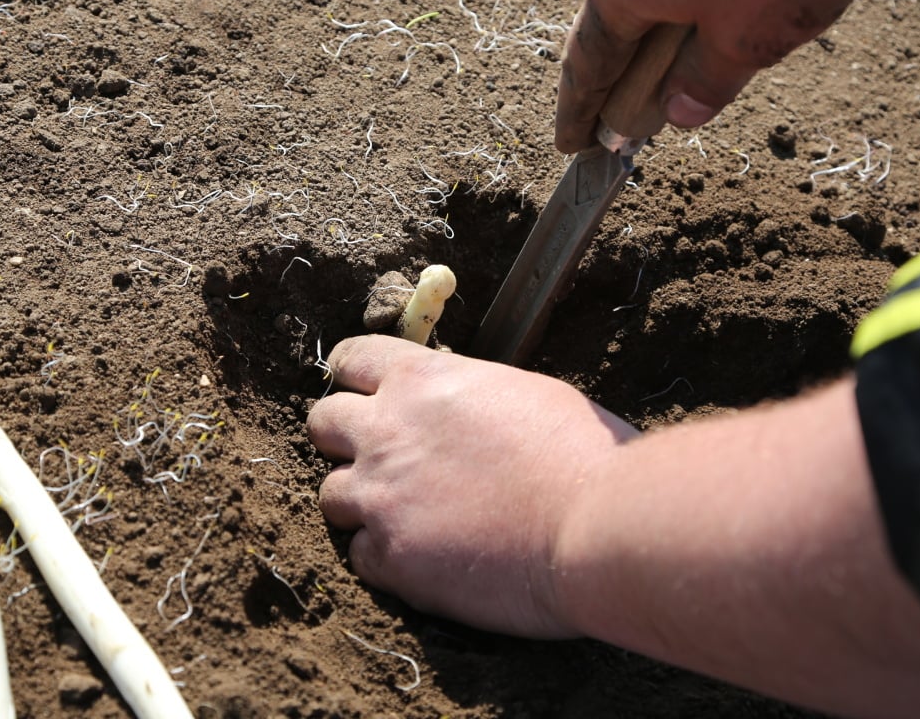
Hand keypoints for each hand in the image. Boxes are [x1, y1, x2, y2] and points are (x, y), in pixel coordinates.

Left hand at [307, 335, 636, 637]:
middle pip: (323, 424)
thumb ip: (469, 396)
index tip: (364, 392)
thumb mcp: (523, 393)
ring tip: (405, 516)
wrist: (596, 528)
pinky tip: (425, 559)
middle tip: (380, 457)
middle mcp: (387, 432)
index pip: (351, 360)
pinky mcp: (391, 558)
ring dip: (360, 503)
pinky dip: (384, 557)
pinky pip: (360, 556)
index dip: (354, 377)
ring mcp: (381, 497)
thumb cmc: (582, 455)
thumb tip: (460, 407)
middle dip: (343, 438)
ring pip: (330, 496)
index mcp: (422, 380)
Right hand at [555, 0, 884, 150]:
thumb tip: (678, 111)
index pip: (590, 64)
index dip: (581, 112)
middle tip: (622, 115)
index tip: (571, 144)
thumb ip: (707, 80)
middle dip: (616, 73)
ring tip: (676, 63)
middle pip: (610, 19)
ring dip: (654, 28)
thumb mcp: (751, 36)